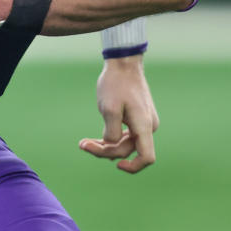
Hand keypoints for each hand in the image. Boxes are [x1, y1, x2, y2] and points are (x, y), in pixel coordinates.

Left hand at [78, 55, 159, 173]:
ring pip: (125, 144)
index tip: (116, 164)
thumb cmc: (116, 83)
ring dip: (106, 146)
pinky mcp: (136, 118)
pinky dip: (110, 138)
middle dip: (105, 151)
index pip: (147, 157)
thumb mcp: (108, 108)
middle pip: (128, 151)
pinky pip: (124, 135)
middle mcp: (148, 126)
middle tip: (82, 144)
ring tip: (84, 142)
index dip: (133, 167)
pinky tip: (95, 138)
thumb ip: (111, 132)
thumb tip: (111, 145)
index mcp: (144, 125)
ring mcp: (143, 122)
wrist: (123, 63)